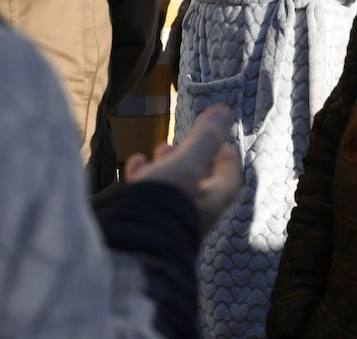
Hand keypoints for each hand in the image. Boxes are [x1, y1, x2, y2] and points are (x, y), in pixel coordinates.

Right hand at [123, 104, 240, 233]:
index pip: (229, 176)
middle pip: (199, 182)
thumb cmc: (165, 202)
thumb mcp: (188, 163)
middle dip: (191, 156)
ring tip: (159, 149)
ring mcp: (167, 220)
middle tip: (185, 140)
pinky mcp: (143, 222)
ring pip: (172, 187)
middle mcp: (193, 214)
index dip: (226, 155)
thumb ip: (205, 138)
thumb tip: (225, 111)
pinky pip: (147, 196)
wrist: (127, 244)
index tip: (219, 137)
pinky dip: (143, 176)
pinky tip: (134, 165)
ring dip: (167, 164)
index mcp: (212, 201)